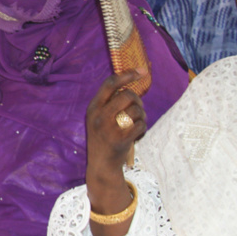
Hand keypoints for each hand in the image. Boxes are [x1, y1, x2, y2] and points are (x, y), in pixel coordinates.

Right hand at [85, 70, 146, 187]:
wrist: (101, 165)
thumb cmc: (103, 138)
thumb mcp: (99, 118)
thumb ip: (109, 103)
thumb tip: (130, 85)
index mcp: (93, 108)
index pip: (110, 84)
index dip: (127, 75)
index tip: (142, 71)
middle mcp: (99, 116)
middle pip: (127, 95)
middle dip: (137, 100)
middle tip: (138, 108)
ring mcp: (109, 128)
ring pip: (136, 110)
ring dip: (142, 116)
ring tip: (137, 124)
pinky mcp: (121, 139)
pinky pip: (141, 125)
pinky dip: (143, 129)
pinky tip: (137, 135)